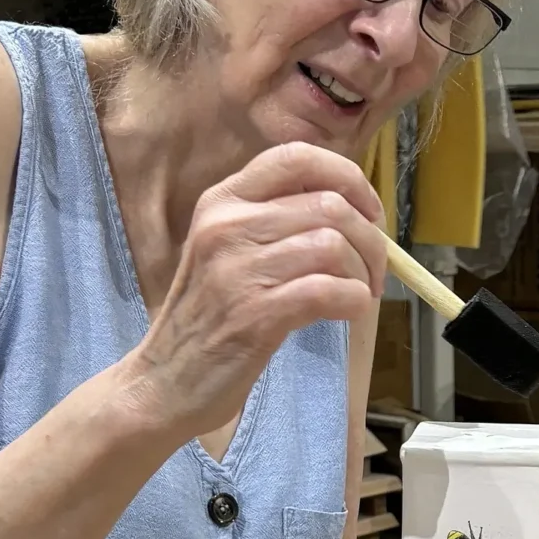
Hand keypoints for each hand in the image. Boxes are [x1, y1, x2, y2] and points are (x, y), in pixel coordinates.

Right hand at [127, 143, 386, 439]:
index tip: (368, 211)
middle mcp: (226, 225)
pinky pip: (329, 290)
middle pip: (329, 205)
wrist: (165, 382)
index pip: (296, 157)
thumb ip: (276, 221)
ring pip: (334, 245)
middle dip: (369, 240)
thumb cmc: (209, 318)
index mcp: (222, 200)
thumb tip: (354, 210)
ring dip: (363, 274)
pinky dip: (354, 301)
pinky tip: (347, 312)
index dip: (347, 177)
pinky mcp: (255, 314)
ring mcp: (237, 269)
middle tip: (373, 272)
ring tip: (360, 295)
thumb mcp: (228, 250)